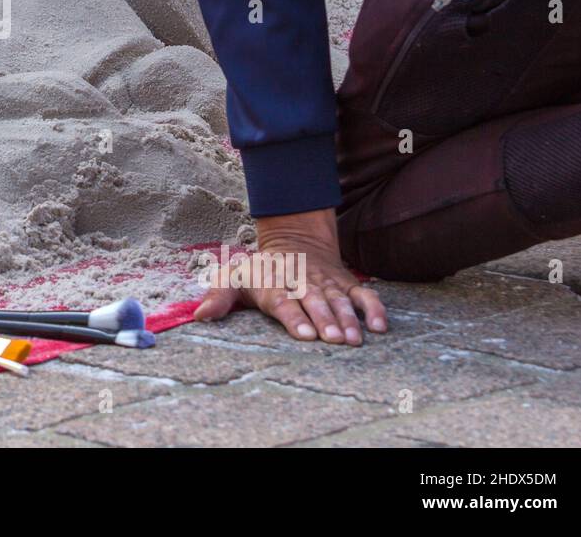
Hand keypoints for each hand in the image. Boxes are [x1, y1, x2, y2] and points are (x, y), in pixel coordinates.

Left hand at [193, 208, 387, 344]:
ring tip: (354, 340)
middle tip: (333, 340)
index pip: (283, 301)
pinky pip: (364, 295)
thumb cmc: (259, 271)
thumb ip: (218, 298)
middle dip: (324, 320)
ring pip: (340, 300)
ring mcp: (327, 283)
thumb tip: (199, 316)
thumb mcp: (232, 278)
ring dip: (348, 319)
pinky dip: (374, 308)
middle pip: (314, 302)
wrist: (294, 240)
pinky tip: (381, 327)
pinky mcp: (346, 284)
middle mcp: (302, 283)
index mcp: (274, 284)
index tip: (304, 334)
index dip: (294, 316)